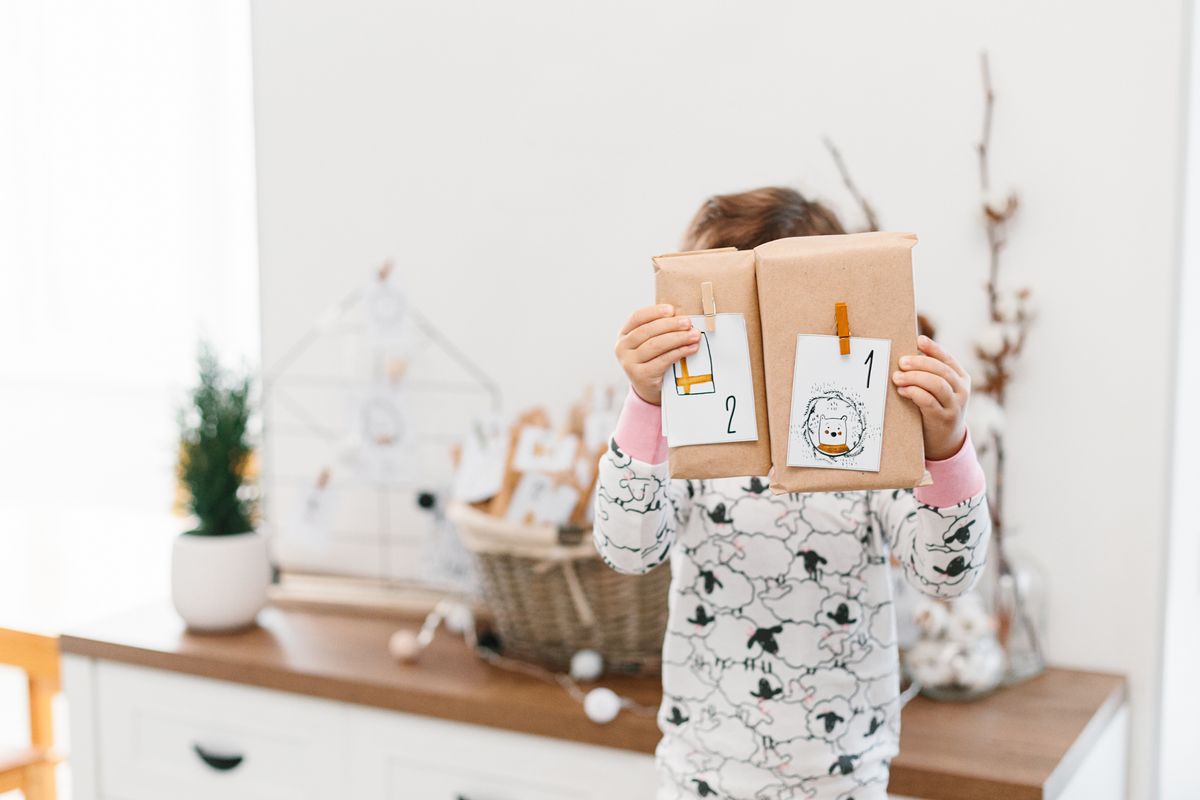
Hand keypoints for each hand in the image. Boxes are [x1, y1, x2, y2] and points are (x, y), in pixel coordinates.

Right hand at [615, 304, 700, 404]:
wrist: (649, 389)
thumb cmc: (654, 359)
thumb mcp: (650, 343)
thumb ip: (659, 330)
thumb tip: (682, 317)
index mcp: (624, 335)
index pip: (637, 317)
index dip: (654, 312)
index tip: (672, 309)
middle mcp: (622, 348)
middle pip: (647, 331)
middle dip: (670, 325)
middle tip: (688, 322)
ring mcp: (629, 363)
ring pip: (656, 345)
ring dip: (678, 338)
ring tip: (694, 335)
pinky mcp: (641, 376)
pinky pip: (663, 360)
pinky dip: (679, 352)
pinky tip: (691, 348)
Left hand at [892, 335, 969, 459]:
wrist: (946, 442)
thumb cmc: (936, 409)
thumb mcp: (939, 391)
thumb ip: (929, 376)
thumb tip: (906, 357)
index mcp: (961, 378)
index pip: (947, 359)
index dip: (933, 349)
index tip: (918, 340)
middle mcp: (962, 390)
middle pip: (941, 370)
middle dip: (919, 363)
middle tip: (901, 362)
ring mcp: (955, 405)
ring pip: (937, 384)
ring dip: (915, 378)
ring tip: (897, 377)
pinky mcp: (944, 418)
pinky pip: (929, 401)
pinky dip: (914, 392)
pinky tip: (903, 390)